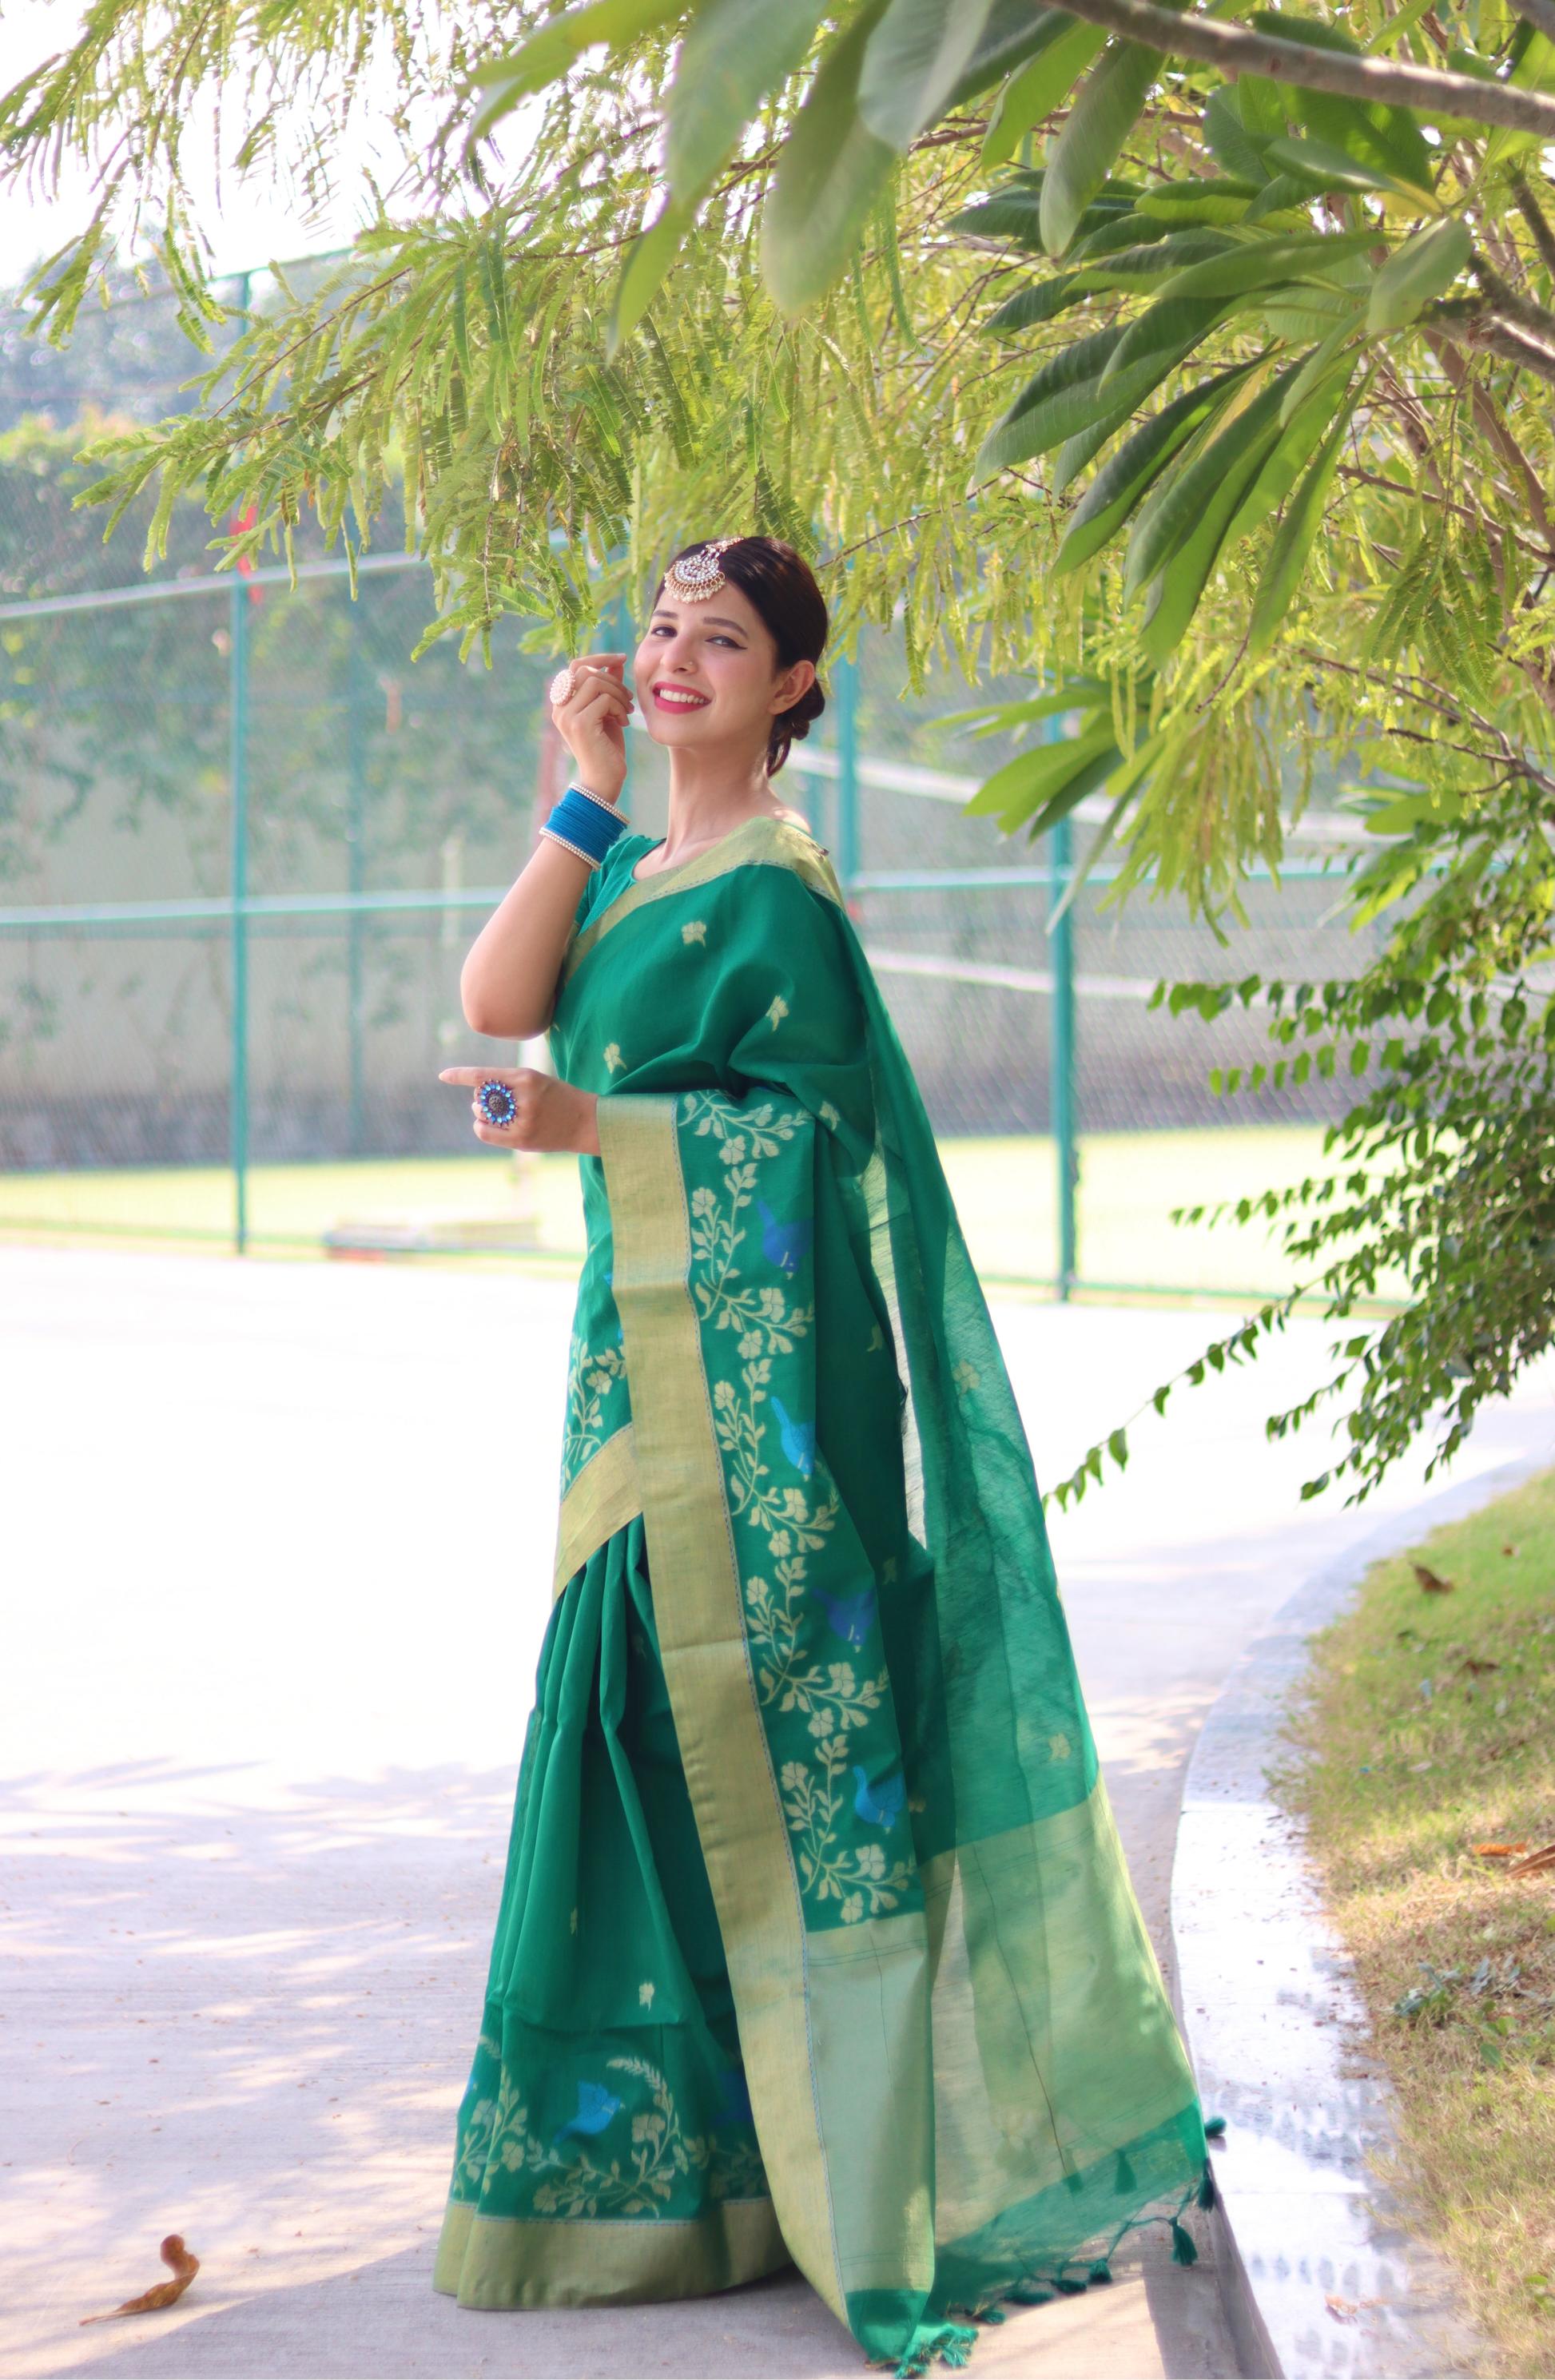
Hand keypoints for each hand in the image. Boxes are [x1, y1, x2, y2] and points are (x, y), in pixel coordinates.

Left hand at [440, 1067, 601, 1155]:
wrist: (586, 1122)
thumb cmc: (559, 1097)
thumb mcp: (536, 1080)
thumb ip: (508, 1083)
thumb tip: (475, 1097)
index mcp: (526, 1077)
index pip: (484, 1075)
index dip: (461, 1075)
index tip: (443, 1076)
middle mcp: (523, 1098)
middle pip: (482, 1095)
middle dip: (480, 1096)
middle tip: (489, 1099)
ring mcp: (522, 1121)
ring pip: (482, 1115)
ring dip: (480, 1112)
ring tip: (493, 1112)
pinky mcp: (522, 1140)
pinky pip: (486, 1133)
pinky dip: (481, 1127)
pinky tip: (486, 1125)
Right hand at [549, 652, 632, 805]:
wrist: (604, 781)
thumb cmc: (607, 748)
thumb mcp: (608, 711)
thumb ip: (609, 687)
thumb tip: (616, 661)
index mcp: (562, 703)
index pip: (575, 666)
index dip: (599, 657)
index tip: (621, 658)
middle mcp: (559, 708)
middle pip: (585, 670)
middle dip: (613, 679)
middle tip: (628, 698)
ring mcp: (567, 716)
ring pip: (595, 682)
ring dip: (618, 693)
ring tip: (627, 710)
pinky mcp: (579, 724)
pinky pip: (603, 699)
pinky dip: (619, 707)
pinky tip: (624, 723)